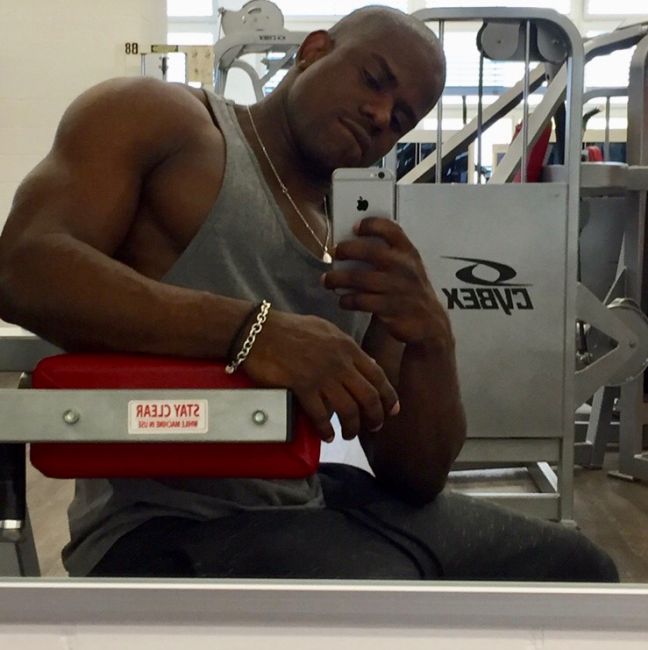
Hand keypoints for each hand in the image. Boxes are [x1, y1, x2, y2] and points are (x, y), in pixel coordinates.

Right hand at [243, 310, 399, 441]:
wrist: (258, 331)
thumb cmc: (290, 329)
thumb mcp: (325, 330)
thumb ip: (347, 347)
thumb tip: (367, 363)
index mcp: (347, 347)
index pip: (377, 375)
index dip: (388, 396)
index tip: (392, 410)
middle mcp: (339, 362)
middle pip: (368, 397)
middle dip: (375, 417)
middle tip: (373, 427)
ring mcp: (321, 375)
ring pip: (349, 409)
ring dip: (352, 427)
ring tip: (348, 434)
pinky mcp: (302, 386)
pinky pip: (321, 415)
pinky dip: (326, 429)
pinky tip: (327, 435)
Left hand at [323, 217, 452, 348]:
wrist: (429, 323)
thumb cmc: (411, 290)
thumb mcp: (409, 267)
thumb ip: (389, 255)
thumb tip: (352, 247)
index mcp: (409, 253)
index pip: (391, 230)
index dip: (371, 225)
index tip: (355, 227)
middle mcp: (403, 268)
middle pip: (370, 251)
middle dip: (346, 250)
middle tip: (334, 253)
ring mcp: (396, 288)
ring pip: (359, 278)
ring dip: (337, 278)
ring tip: (327, 280)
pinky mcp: (388, 309)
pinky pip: (360, 301)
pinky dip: (347, 300)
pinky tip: (343, 300)